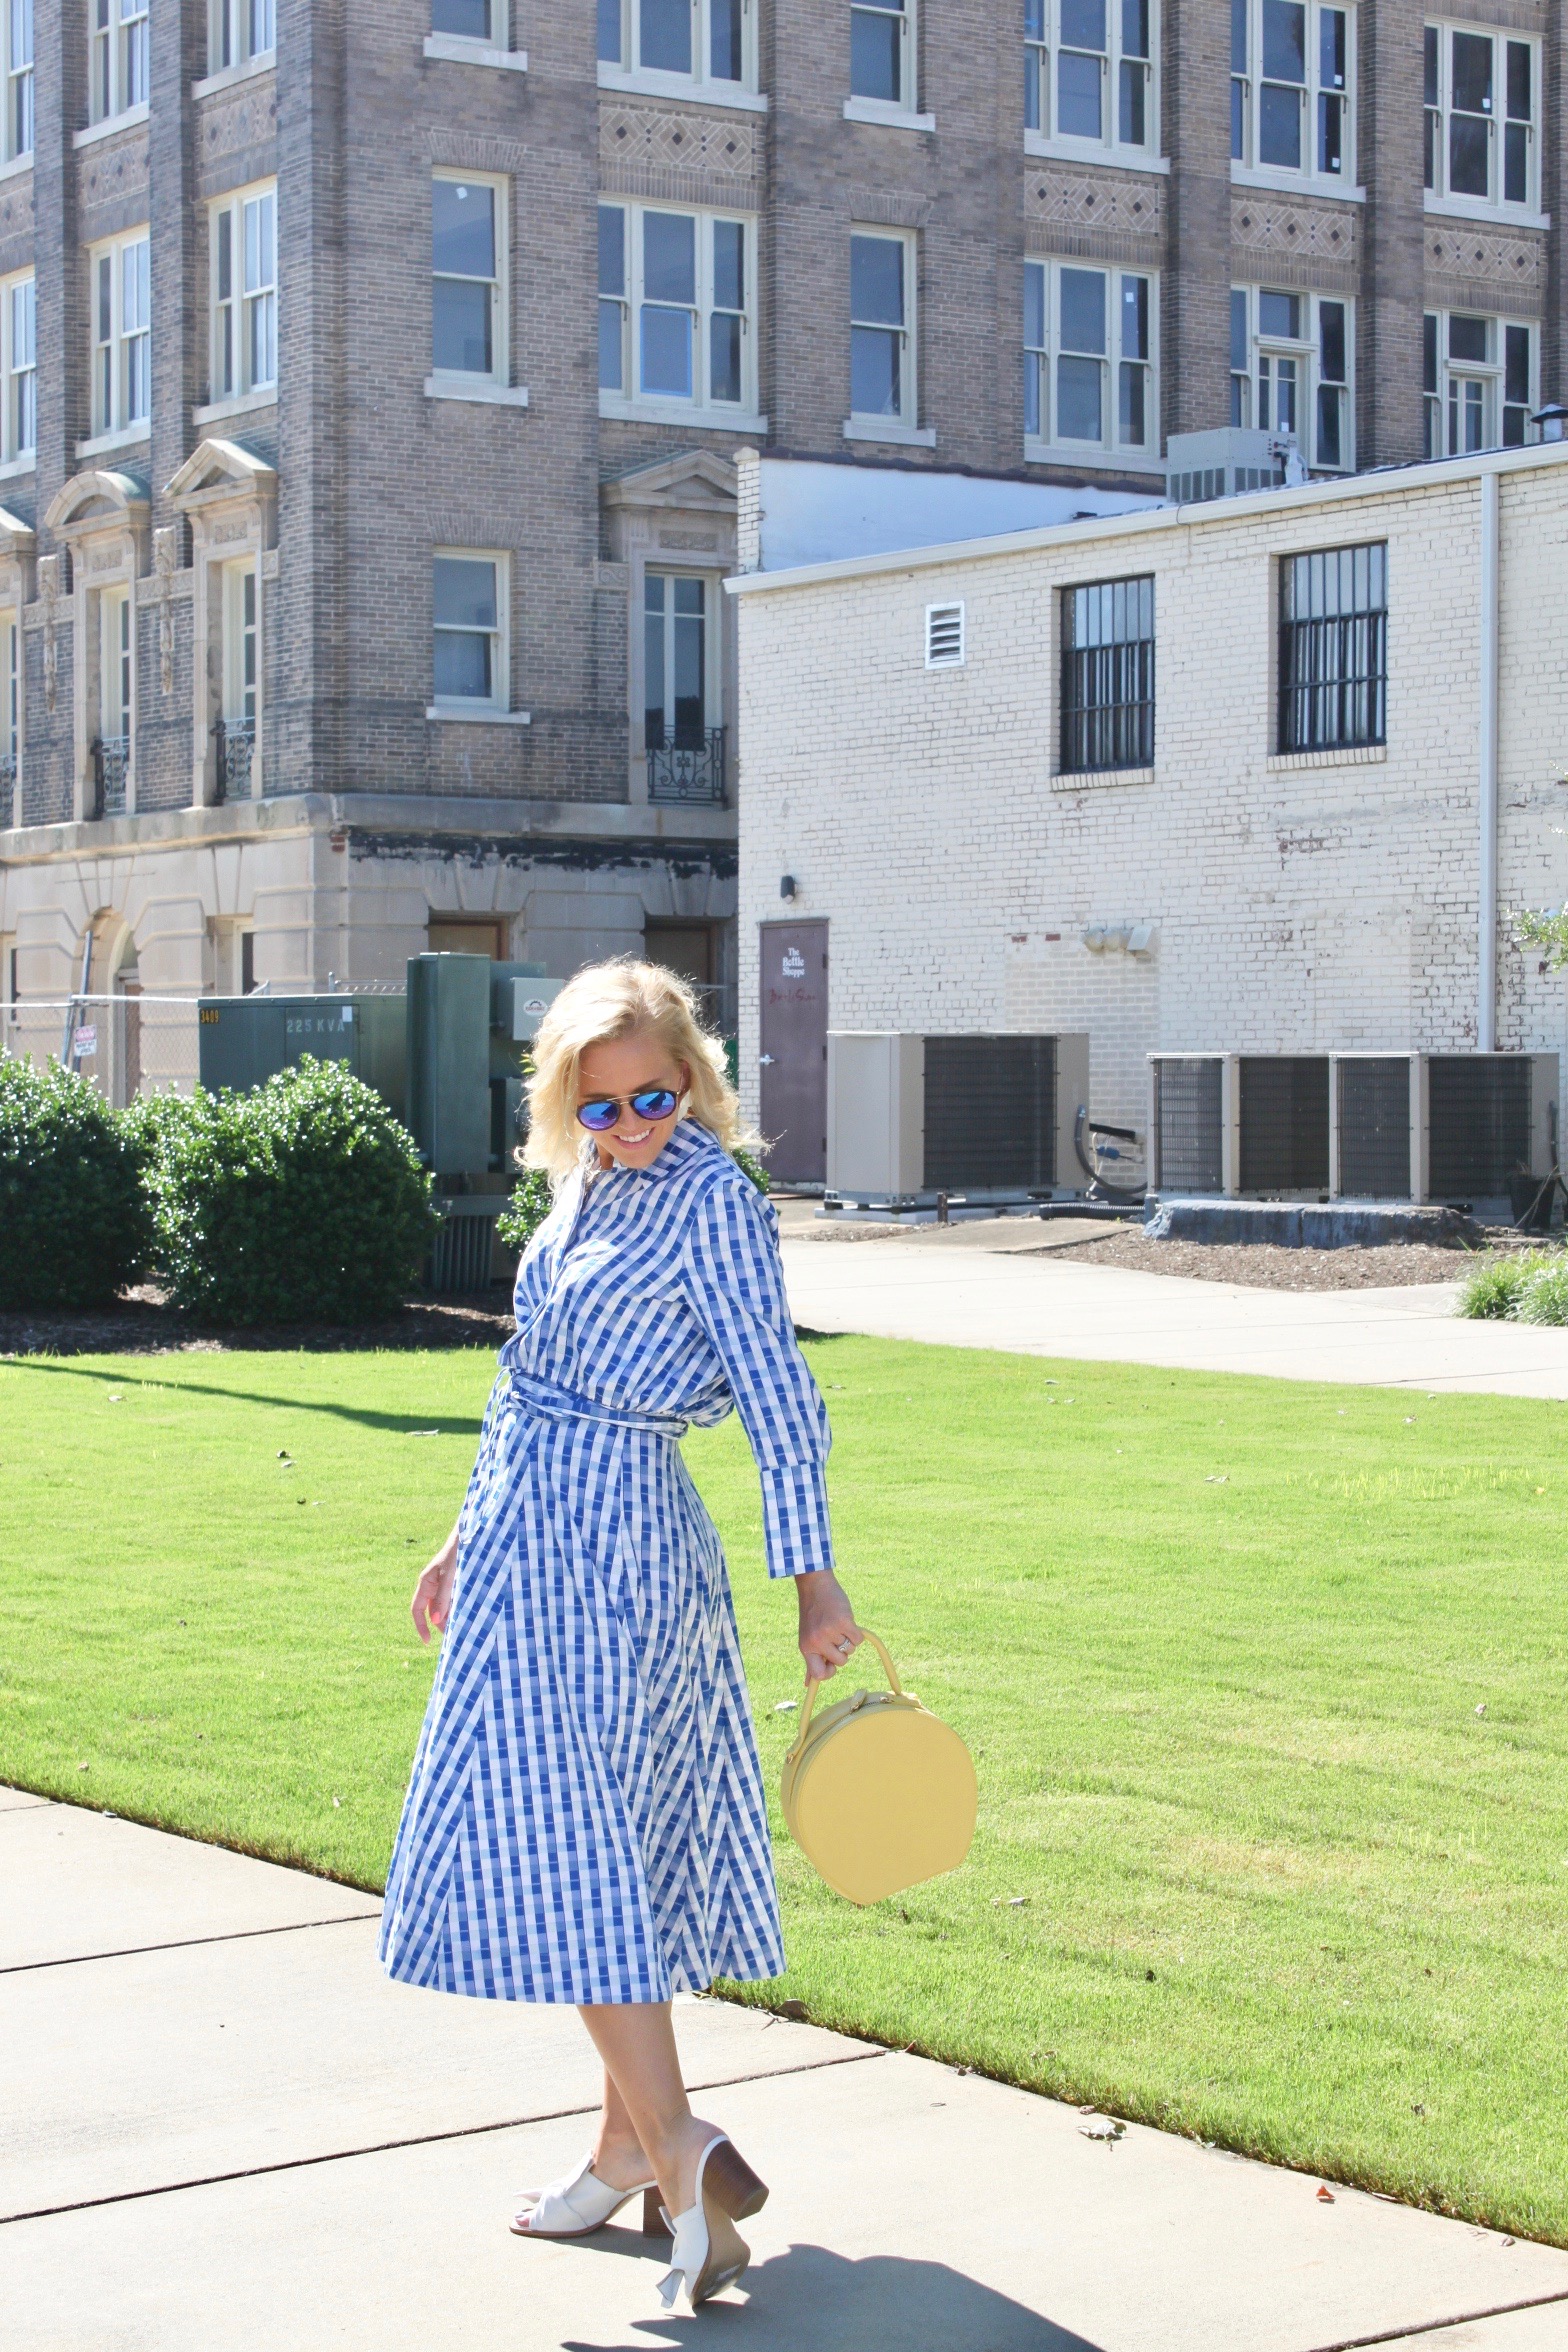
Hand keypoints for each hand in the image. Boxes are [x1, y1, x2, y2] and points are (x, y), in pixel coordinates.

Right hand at [411, 1529, 458, 1645]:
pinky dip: (457, 1608)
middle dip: (440, 1624)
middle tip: (454, 1634)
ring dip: (450, 1616)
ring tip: (463, 1625)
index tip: (427, 1641)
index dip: (421, 1626)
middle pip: (431, 1611)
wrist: (469, 1538)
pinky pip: (451, 1600)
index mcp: (425, 1583)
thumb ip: (442, 1598)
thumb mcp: (449, 1577)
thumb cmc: (457, 1555)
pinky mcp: (452, 1584)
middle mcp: (431, 1586)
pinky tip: (467, 1612)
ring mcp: (441, 1585)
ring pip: (443, 1607)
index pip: (416, 1610)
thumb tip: (436, 1621)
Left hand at [796, 1569, 864, 1684]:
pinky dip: (856, 1632)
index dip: (829, 1673)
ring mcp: (830, 1632)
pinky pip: (858, 1640)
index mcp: (807, 1648)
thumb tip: (807, 1683)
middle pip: (841, 1662)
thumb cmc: (813, 1615)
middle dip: (842, 1651)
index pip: (819, 1675)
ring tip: (837, 1624)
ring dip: (849, 1639)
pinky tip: (846, 1620)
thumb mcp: (807, 1638)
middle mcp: (817, 1642)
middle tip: (834, 1635)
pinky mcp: (844, 1622)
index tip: (832, 1664)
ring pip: (851, 1650)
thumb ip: (811, 1660)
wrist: (815, 1587)